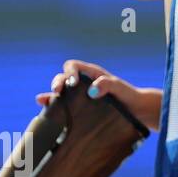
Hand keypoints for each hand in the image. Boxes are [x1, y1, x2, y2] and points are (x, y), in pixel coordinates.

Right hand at [37, 60, 156, 126]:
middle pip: (63, 77)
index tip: (72, 83)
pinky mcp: (78, 106)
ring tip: (47, 99)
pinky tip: (44, 107)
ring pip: (60, 90)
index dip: (69, 72)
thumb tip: (92, 90)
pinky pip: (61, 104)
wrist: (134, 110)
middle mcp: (83, 83)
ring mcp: (79, 95)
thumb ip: (108, 84)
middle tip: (58, 92)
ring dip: (51, 94)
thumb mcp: (119, 88)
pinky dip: (51, 104)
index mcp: (91, 74)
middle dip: (58, 82)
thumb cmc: (127, 96)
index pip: (73, 66)